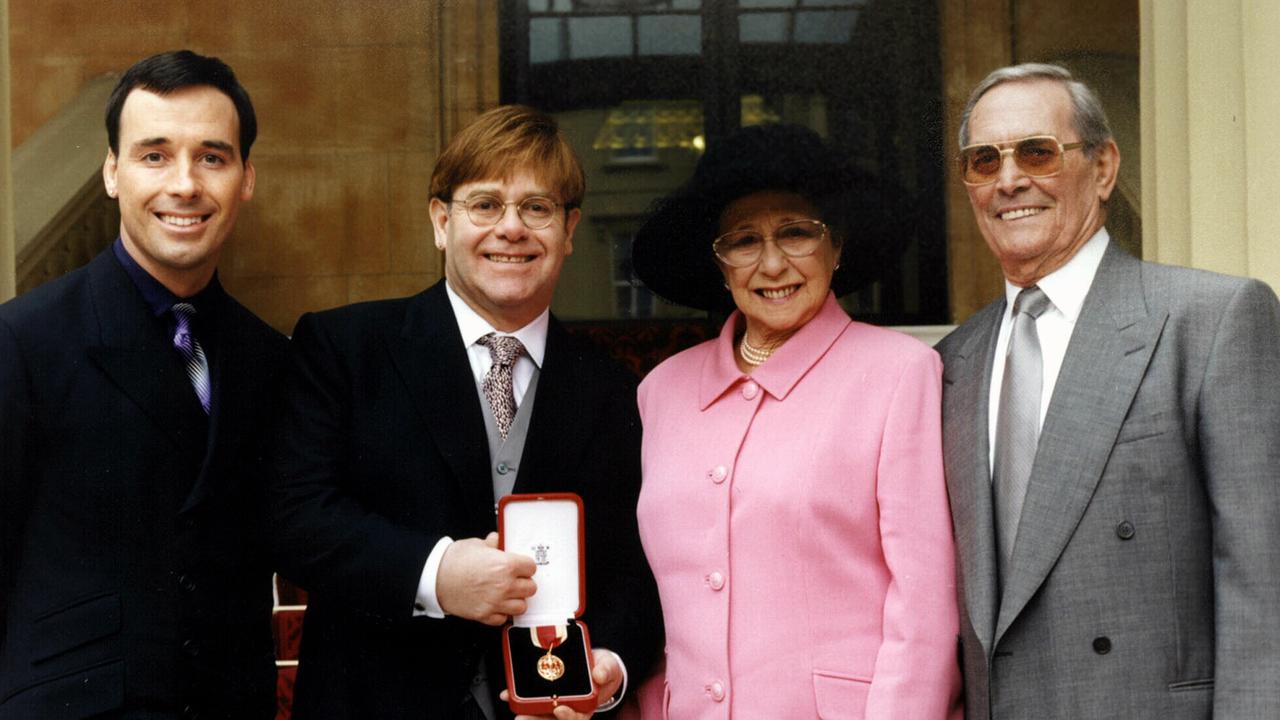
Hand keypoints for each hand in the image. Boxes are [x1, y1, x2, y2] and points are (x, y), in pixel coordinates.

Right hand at [436, 532, 536, 624]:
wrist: (434, 578)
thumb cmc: (453, 561)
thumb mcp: (476, 544)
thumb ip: (492, 543)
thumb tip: (498, 540)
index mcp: (506, 565)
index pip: (531, 567)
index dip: (526, 566)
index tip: (522, 567)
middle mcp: (504, 585)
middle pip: (530, 588)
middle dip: (524, 583)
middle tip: (516, 580)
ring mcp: (495, 602)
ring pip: (521, 606)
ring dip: (516, 600)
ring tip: (509, 594)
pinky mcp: (485, 615)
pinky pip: (503, 619)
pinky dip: (502, 613)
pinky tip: (496, 604)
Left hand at [501, 648, 623, 719]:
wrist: (595, 664)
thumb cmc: (602, 669)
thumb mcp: (609, 667)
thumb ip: (606, 670)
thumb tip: (598, 675)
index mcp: (585, 707)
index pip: (575, 718)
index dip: (568, 716)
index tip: (559, 709)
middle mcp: (569, 709)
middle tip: (522, 718)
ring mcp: (555, 704)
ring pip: (539, 714)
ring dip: (525, 713)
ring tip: (511, 705)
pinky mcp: (545, 696)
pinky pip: (531, 701)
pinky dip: (519, 700)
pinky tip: (507, 695)